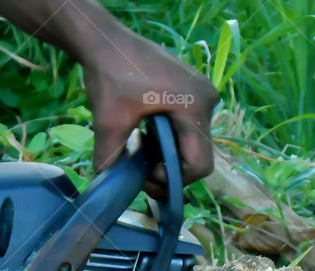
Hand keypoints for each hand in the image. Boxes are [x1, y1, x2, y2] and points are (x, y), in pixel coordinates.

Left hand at [82, 33, 217, 194]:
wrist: (107, 41)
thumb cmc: (110, 76)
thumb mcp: (107, 122)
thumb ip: (111, 159)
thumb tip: (111, 185)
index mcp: (195, 107)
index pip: (200, 164)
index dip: (173, 179)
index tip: (146, 176)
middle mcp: (208, 101)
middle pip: (198, 155)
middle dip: (170, 168)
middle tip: (142, 170)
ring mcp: (203, 94)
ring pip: (193, 142)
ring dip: (169, 154)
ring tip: (142, 151)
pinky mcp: (194, 92)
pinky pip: (188, 127)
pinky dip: (170, 138)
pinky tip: (148, 135)